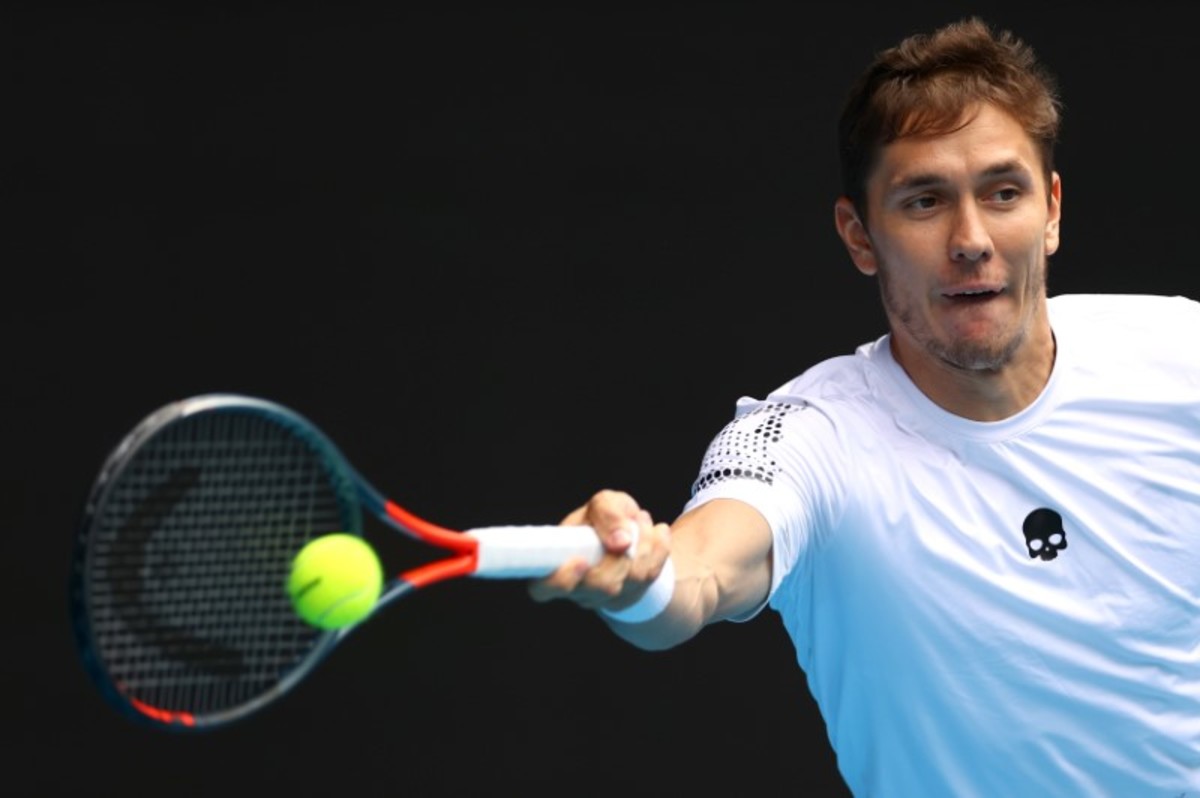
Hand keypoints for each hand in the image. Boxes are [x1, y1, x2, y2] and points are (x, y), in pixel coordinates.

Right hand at [528, 489, 670, 612]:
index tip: (581, 562)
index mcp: (556, 564)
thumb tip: (621, 541)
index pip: (544, 588)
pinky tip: (658, 532)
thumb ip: (606, 513)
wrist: (628, 537)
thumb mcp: (603, 504)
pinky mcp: (634, 596)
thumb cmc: (605, 519)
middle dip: (623, 551)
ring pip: (633, 579)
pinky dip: (661, 547)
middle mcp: (579, 589)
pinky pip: (654, 574)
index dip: (561, 579)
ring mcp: (607, 598)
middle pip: (602, 585)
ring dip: (645, 542)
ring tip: (643, 521)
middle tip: (631, 524)